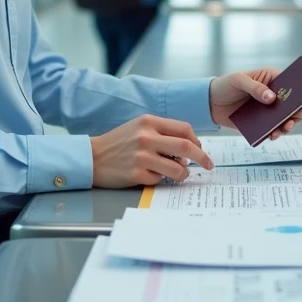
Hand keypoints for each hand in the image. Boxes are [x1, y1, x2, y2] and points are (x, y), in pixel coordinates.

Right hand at [90, 115, 213, 187]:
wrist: (92, 157)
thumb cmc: (119, 142)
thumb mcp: (139, 127)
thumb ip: (162, 132)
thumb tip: (188, 147)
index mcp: (149, 122)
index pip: (184, 129)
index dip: (197, 140)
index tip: (201, 149)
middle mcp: (146, 137)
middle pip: (186, 147)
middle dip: (202, 158)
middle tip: (208, 165)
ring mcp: (142, 156)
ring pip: (178, 168)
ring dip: (184, 173)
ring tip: (180, 174)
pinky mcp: (136, 174)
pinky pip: (160, 179)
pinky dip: (161, 179)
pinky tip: (152, 176)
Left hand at [209, 69, 301, 140]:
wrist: (210, 103)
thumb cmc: (226, 85)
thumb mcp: (238, 80)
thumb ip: (255, 88)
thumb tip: (271, 98)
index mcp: (271, 80)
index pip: (292, 84)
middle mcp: (273, 96)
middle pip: (294, 105)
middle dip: (299, 111)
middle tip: (296, 116)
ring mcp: (268, 112)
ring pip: (286, 119)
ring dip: (289, 124)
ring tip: (285, 127)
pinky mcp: (261, 125)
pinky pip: (273, 130)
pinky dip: (276, 133)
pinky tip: (273, 135)